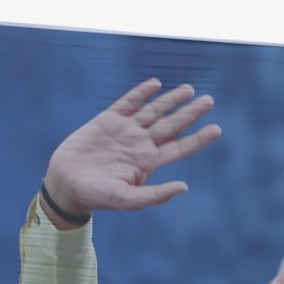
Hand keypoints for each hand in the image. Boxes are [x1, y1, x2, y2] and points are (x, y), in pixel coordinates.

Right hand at [41, 79, 221, 227]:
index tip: (217, 129)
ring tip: (189, 89)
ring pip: (154, 111)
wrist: (66, 184)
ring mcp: (126, 131)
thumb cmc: (98, 197)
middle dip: (191, 113)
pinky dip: (141, 93)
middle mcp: (142, 144)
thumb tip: (185, 187)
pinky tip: (155, 84)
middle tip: (210, 100)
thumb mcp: (129, 199)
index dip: (198, 139)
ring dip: (171, 100)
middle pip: (172, 125)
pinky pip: (128, 102)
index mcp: (150, 162)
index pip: (180, 148)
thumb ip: (156, 195)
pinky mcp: (107, 120)